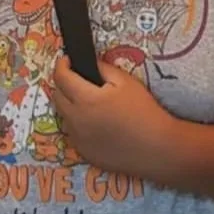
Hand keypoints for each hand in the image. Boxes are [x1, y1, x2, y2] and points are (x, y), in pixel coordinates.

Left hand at [51, 56, 174, 175]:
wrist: (157, 147)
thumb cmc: (143, 110)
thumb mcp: (125, 81)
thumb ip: (102, 68)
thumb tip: (87, 64)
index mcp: (85, 99)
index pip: (61, 77)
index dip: (61, 64)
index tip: (67, 60)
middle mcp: (76, 120)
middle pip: (57, 97)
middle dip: (63, 84)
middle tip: (77, 79)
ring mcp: (78, 139)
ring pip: (64, 116)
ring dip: (69, 105)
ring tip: (88, 102)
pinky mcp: (84, 153)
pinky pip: (73, 134)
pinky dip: (78, 124)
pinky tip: (96, 123)